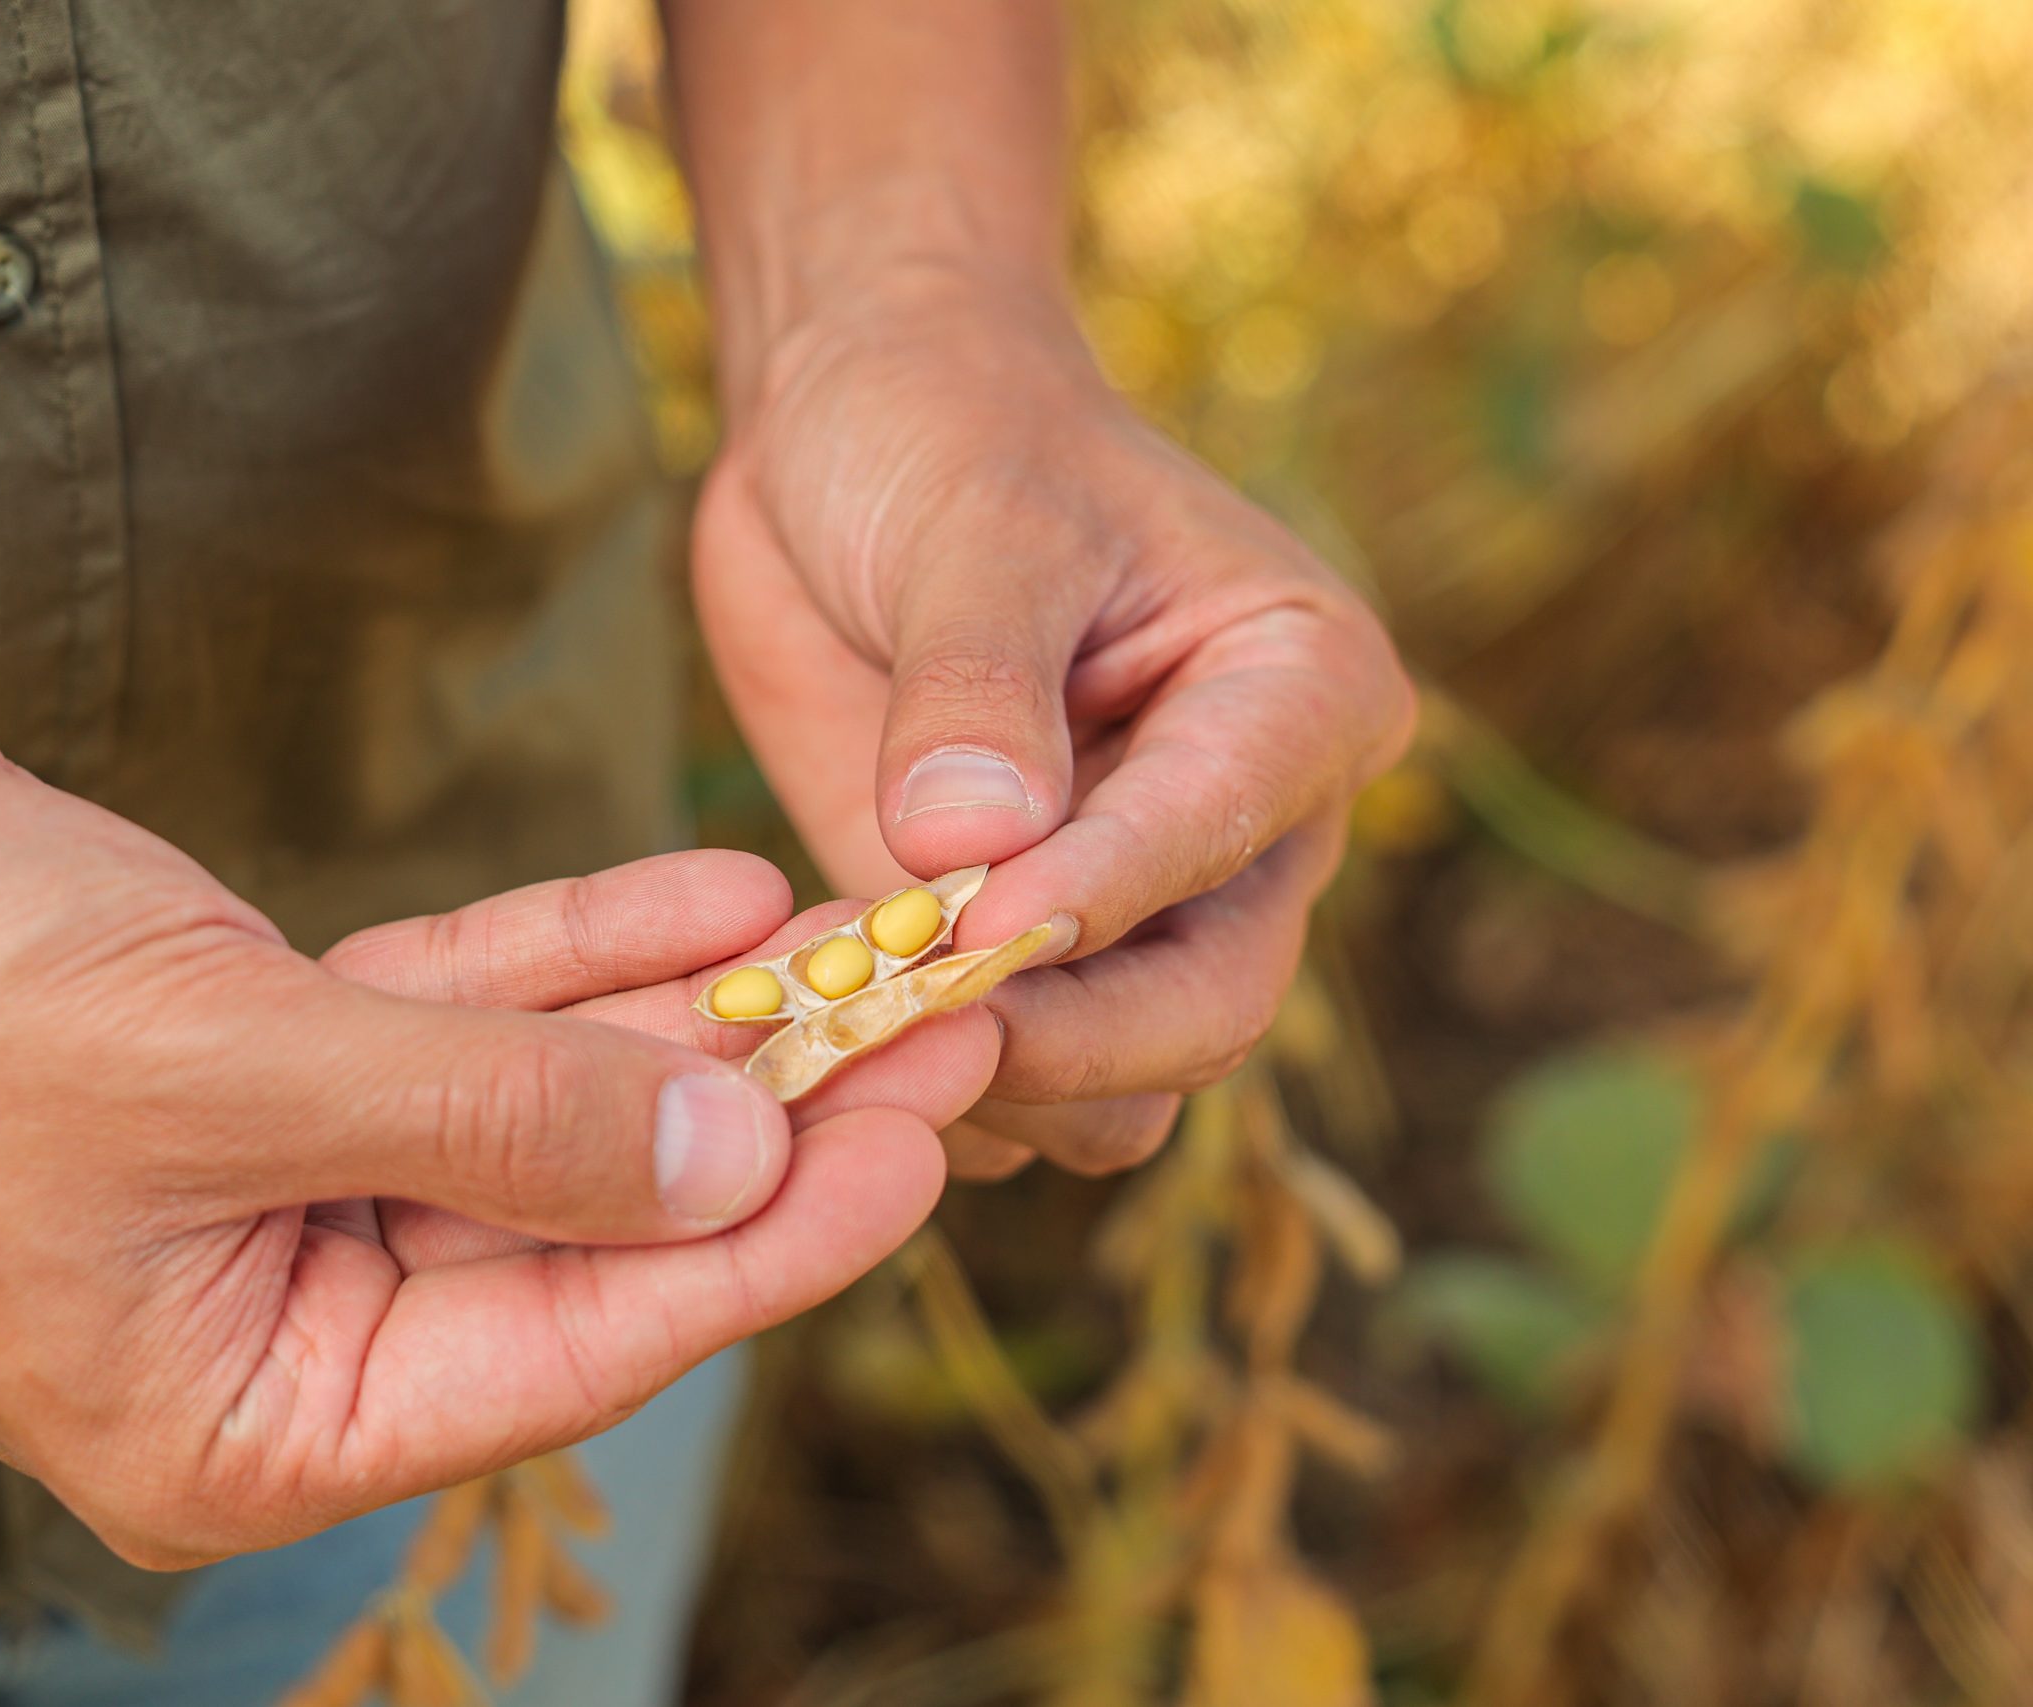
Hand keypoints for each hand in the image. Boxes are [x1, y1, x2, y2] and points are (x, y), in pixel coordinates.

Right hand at [0, 590, 983, 1565]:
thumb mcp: (224, 1068)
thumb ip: (496, 1117)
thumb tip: (734, 1153)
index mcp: (244, 1421)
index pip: (575, 1344)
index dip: (770, 1236)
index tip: (927, 1131)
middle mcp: (272, 1331)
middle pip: (577, 1225)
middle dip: (757, 1113)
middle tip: (941, 1014)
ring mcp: (268, 1197)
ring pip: (532, 1112)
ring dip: (685, 1020)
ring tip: (859, 937)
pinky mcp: (258, 1066)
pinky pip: (456, 1021)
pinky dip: (571, 960)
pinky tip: (711, 894)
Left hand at [695, 266, 1414, 1178]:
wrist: (856, 434)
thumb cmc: (947, 432)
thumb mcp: (969, 522)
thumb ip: (974, 685)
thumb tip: (969, 849)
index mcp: (1298, 693)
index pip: (1221, 838)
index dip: (1096, 898)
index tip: (961, 925)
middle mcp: (1249, 829)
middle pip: (1201, 1015)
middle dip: (1053, 1039)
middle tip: (886, 1016)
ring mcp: (1134, 912)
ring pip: (1110, 1092)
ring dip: (972, 1083)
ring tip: (823, 1013)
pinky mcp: (1017, 961)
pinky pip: (990, 1084)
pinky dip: (899, 1079)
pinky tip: (792, 1012)